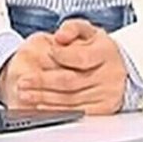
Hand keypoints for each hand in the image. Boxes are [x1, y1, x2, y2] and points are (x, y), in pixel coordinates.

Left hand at [1, 19, 125, 114]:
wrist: (119, 67)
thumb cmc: (97, 48)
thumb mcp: (87, 31)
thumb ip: (72, 28)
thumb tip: (60, 37)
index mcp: (107, 52)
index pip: (80, 57)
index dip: (60, 55)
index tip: (47, 50)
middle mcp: (111, 75)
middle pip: (71, 82)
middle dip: (43, 82)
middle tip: (23, 81)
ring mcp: (108, 94)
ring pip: (71, 100)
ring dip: (44, 99)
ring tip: (25, 95)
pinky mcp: (103, 110)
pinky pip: (76, 113)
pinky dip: (56, 111)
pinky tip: (41, 107)